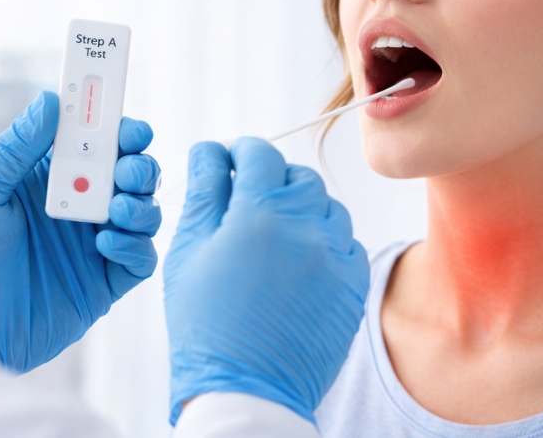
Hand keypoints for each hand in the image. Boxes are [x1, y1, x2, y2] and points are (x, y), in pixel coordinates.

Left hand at [0, 91, 161, 372]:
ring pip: (145, 212)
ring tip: (116, 208)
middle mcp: (80, 208)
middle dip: (139, 165)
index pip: (99, 144)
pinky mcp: (104, 283)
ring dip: (141, 203)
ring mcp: (94, 245)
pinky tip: (105, 243)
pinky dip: (134, 245)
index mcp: (51, 179)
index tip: (128, 126)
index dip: (120, 130)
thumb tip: (51, 100)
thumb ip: (19, 146)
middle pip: (132, 175)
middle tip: (126, 170)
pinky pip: (141, 258)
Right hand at [164, 138, 369, 423]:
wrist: (246, 392)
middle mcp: (307, 227)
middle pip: (297, 175)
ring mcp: (337, 256)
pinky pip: (345, 241)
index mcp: (259, 214)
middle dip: (271, 179)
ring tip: (274, 237)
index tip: (231, 161)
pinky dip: (324, 241)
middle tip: (248, 204)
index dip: (241, 151)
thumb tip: (210, 151)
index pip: (259, 153)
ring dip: (302, 209)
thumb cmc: (206, 326)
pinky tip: (298, 263)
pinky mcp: (354, 284)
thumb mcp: (188, 252)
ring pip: (326, 205)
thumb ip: (204, 192)